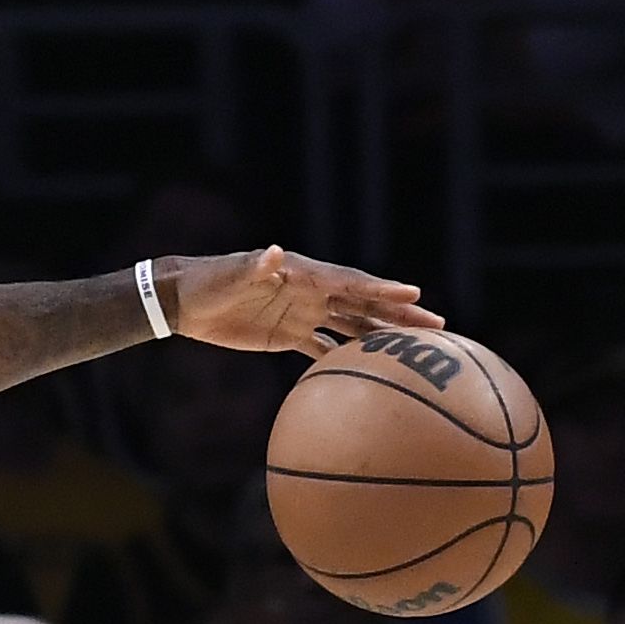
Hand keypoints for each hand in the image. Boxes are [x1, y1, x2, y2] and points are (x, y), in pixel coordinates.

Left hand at [164, 244, 440, 354]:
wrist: (186, 299)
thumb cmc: (209, 281)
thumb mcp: (232, 274)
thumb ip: (255, 267)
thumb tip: (274, 253)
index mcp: (304, 275)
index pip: (352, 283)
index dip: (382, 289)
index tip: (414, 294)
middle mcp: (311, 293)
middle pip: (364, 304)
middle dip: (399, 314)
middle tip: (438, 324)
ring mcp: (302, 314)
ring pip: (351, 326)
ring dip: (381, 336)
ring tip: (414, 346)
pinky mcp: (287, 336)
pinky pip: (322, 348)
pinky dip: (344, 357)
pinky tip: (367, 370)